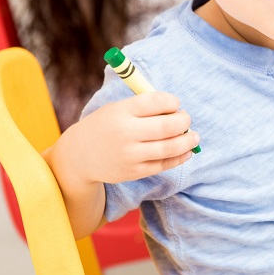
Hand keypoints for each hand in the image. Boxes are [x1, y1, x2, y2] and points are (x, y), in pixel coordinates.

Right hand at [54, 92, 198, 189]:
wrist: (79, 155)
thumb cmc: (106, 126)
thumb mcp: (118, 108)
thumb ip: (144, 107)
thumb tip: (178, 110)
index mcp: (122, 111)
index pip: (157, 102)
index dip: (172, 102)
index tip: (175, 103)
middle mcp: (126, 132)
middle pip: (167, 126)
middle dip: (184, 121)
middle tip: (186, 119)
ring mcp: (130, 155)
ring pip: (169, 148)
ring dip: (187, 141)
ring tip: (194, 137)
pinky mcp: (133, 172)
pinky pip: (163, 164)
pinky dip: (179, 157)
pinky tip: (187, 151)